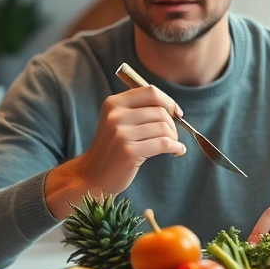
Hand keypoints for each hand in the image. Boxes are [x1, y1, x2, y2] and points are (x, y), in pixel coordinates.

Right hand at [46, 87, 186, 216]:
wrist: (92, 176)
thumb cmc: (111, 149)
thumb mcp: (117, 121)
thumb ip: (138, 110)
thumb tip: (173, 108)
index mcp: (113, 103)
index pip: (150, 92)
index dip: (168, 101)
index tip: (177, 113)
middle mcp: (116, 116)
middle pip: (160, 111)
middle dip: (173, 124)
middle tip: (172, 136)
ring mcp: (121, 134)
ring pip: (163, 128)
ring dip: (174, 138)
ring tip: (172, 146)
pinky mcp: (129, 152)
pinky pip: (163, 144)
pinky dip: (175, 147)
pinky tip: (177, 151)